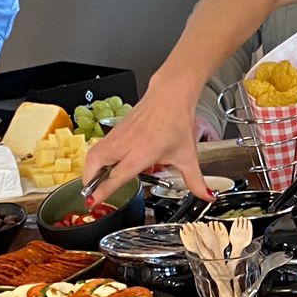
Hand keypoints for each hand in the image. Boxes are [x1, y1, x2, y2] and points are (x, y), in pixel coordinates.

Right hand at [82, 86, 209, 203]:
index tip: (92, 201)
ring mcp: (118, 136)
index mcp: (141, 153)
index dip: (102, 190)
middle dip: (89, 181)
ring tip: (92, 182)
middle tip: (89, 194)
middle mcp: (125, 145)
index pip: (116, 176)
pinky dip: (95, 158)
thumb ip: (196, 181)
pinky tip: (102, 166)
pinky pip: (99, 146)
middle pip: (96, 164)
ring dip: (90, 169)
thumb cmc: (177, 122)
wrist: (170, 96)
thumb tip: (207, 195)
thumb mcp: (188, 157)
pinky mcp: (116, 130)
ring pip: (94, 154)